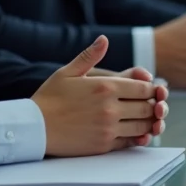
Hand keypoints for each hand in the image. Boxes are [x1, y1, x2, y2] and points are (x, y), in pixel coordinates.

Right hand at [31, 36, 168, 156]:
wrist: (32, 128)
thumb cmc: (49, 98)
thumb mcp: (68, 72)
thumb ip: (90, 56)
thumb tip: (104, 39)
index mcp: (105, 87)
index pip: (144, 88)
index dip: (151, 89)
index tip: (149, 90)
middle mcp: (110, 108)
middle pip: (147, 107)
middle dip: (153, 106)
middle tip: (152, 105)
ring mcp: (107, 128)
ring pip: (142, 126)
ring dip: (148, 123)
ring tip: (144, 119)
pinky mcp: (103, 145)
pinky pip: (130, 142)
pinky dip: (137, 138)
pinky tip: (135, 133)